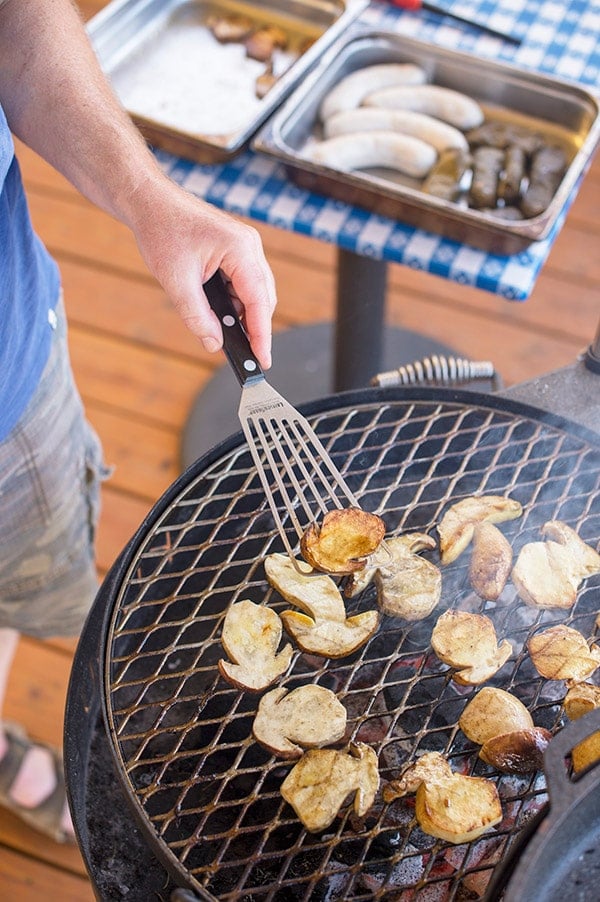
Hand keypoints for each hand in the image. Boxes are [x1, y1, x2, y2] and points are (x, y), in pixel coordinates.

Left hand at [127, 173, 276, 368]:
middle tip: (244, 354)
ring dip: (242, 313)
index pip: (260, 301)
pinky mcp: (234, 249)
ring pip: (254, 291)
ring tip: (226, 332)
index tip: (263, 360)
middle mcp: (249, 246)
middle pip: (263, 297)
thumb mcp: (177, 282)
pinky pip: (243, 281)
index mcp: (241, 249)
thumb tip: (214, 344)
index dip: (262, 334)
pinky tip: (220, 312)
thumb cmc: (161, 230)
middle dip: (254, 326)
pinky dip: (234, 300)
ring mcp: (244, 246)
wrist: (148, 200)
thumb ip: (198, 317)